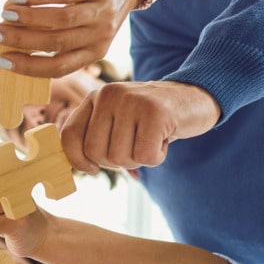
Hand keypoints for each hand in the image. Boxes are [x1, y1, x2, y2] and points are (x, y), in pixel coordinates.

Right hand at [0, 0, 158, 77]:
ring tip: (4, 14)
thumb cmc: (98, 6)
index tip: (0, 60)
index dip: (27, 66)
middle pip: (54, 44)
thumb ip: (59, 41)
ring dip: (27, 18)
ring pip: (59, 20)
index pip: (57, 67)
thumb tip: (15, 46)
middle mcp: (99, 36)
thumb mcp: (86, 31)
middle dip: (19, 41)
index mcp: (93, 53)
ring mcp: (100, 11)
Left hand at [60, 80, 220, 172]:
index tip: (92, 169)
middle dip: (116, 161)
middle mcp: (109, 94)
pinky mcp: (155, 112)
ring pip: (120, 157)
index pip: (69, 135)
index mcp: (95, 98)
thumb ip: (96, 137)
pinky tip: (163, 139)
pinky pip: (145, 156)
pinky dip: (157, 157)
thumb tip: (82, 167)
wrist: (194, 98)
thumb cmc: (151, 119)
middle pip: (95, 153)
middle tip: (135, 147)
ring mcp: (132, 101)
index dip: (78, 160)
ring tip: (151, 139)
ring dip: (138, 159)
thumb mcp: (118, 121)